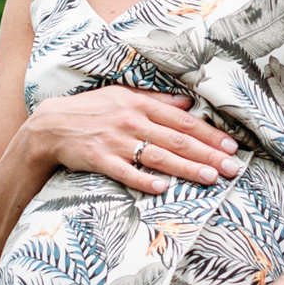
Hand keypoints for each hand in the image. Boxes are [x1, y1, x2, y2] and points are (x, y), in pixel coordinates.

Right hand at [21, 87, 241, 194]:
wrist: (50, 125)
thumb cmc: (91, 109)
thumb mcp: (123, 95)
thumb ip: (156, 99)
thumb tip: (188, 102)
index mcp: (140, 104)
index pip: (182, 120)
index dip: (208, 134)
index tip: (230, 145)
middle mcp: (131, 121)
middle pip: (176, 140)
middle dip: (207, 154)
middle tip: (232, 167)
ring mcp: (115, 141)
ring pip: (157, 156)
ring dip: (186, 168)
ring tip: (210, 178)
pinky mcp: (99, 159)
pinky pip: (125, 172)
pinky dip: (143, 180)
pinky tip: (162, 189)